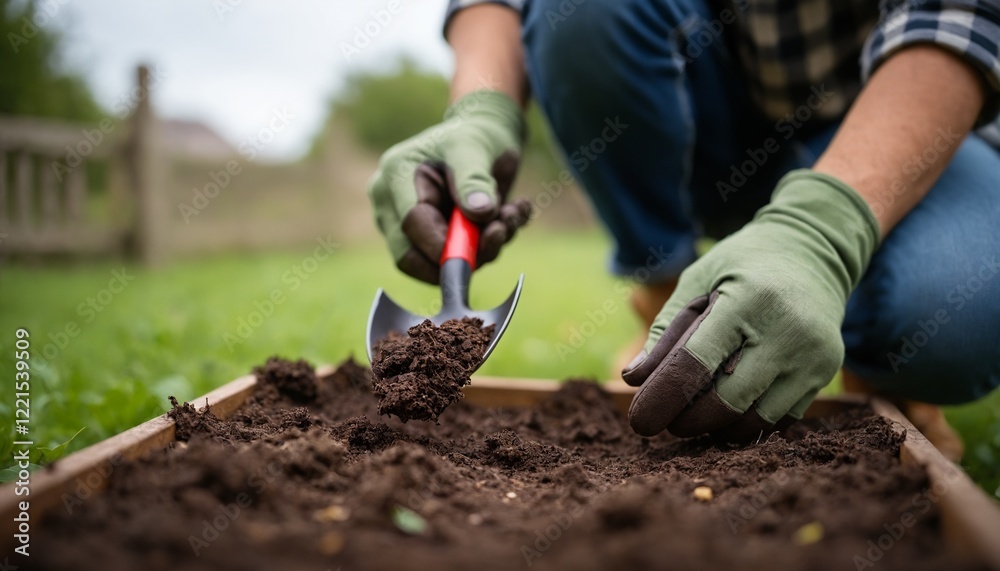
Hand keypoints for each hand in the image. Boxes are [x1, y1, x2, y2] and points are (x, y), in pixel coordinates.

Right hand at [367, 90, 531, 282]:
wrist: (487, 138)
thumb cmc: (475, 135)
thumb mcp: (474, 147)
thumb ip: (474, 178)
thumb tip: (480, 213)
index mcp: (395, 177)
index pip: (409, 225)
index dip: (444, 244)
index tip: (487, 237)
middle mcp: (394, 206)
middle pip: (413, 257)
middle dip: (463, 255)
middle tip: (502, 231)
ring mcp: (411, 226)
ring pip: (437, 263)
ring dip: (484, 248)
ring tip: (512, 213)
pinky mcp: (434, 241)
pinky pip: (457, 261)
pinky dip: (490, 245)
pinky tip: (513, 213)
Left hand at [622, 170, 879, 441]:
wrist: (814, 250)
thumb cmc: (742, 265)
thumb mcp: (698, 280)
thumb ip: (665, 330)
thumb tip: (632, 379)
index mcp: (747, 301)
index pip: (696, 363)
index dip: (663, 398)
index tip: (640, 422)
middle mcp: (786, 331)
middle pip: (726, 401)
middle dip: (689, 420)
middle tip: (668, 421)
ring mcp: (813, 355)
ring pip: (755, 418)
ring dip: (718, 427)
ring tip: (696, 416)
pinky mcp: (827, 371)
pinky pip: (781, 416)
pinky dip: (748, 421)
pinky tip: (729, 411)